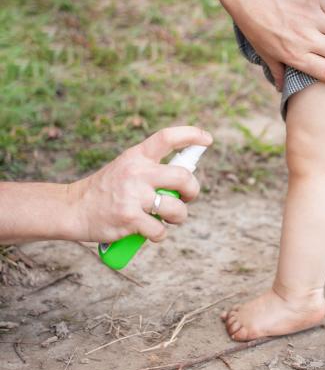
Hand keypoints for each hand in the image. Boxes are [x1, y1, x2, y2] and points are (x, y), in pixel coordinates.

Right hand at [70, 126, 212, 242]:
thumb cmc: (107, 190)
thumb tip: (187, 175)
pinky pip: (160, 230)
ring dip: (178, 217)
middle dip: (192, 190)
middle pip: (183, 177)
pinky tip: (150, 231)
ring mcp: (133, 195)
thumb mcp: (126, 167)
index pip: (167, 137)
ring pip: (176, 208)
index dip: (191, 135)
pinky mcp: (129, 218)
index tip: (207, 139)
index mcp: (137, 156)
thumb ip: (152, 168)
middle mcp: (136, 172)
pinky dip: (160, 234)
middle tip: (187, 197)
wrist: (73, 209)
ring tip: (168, 218)